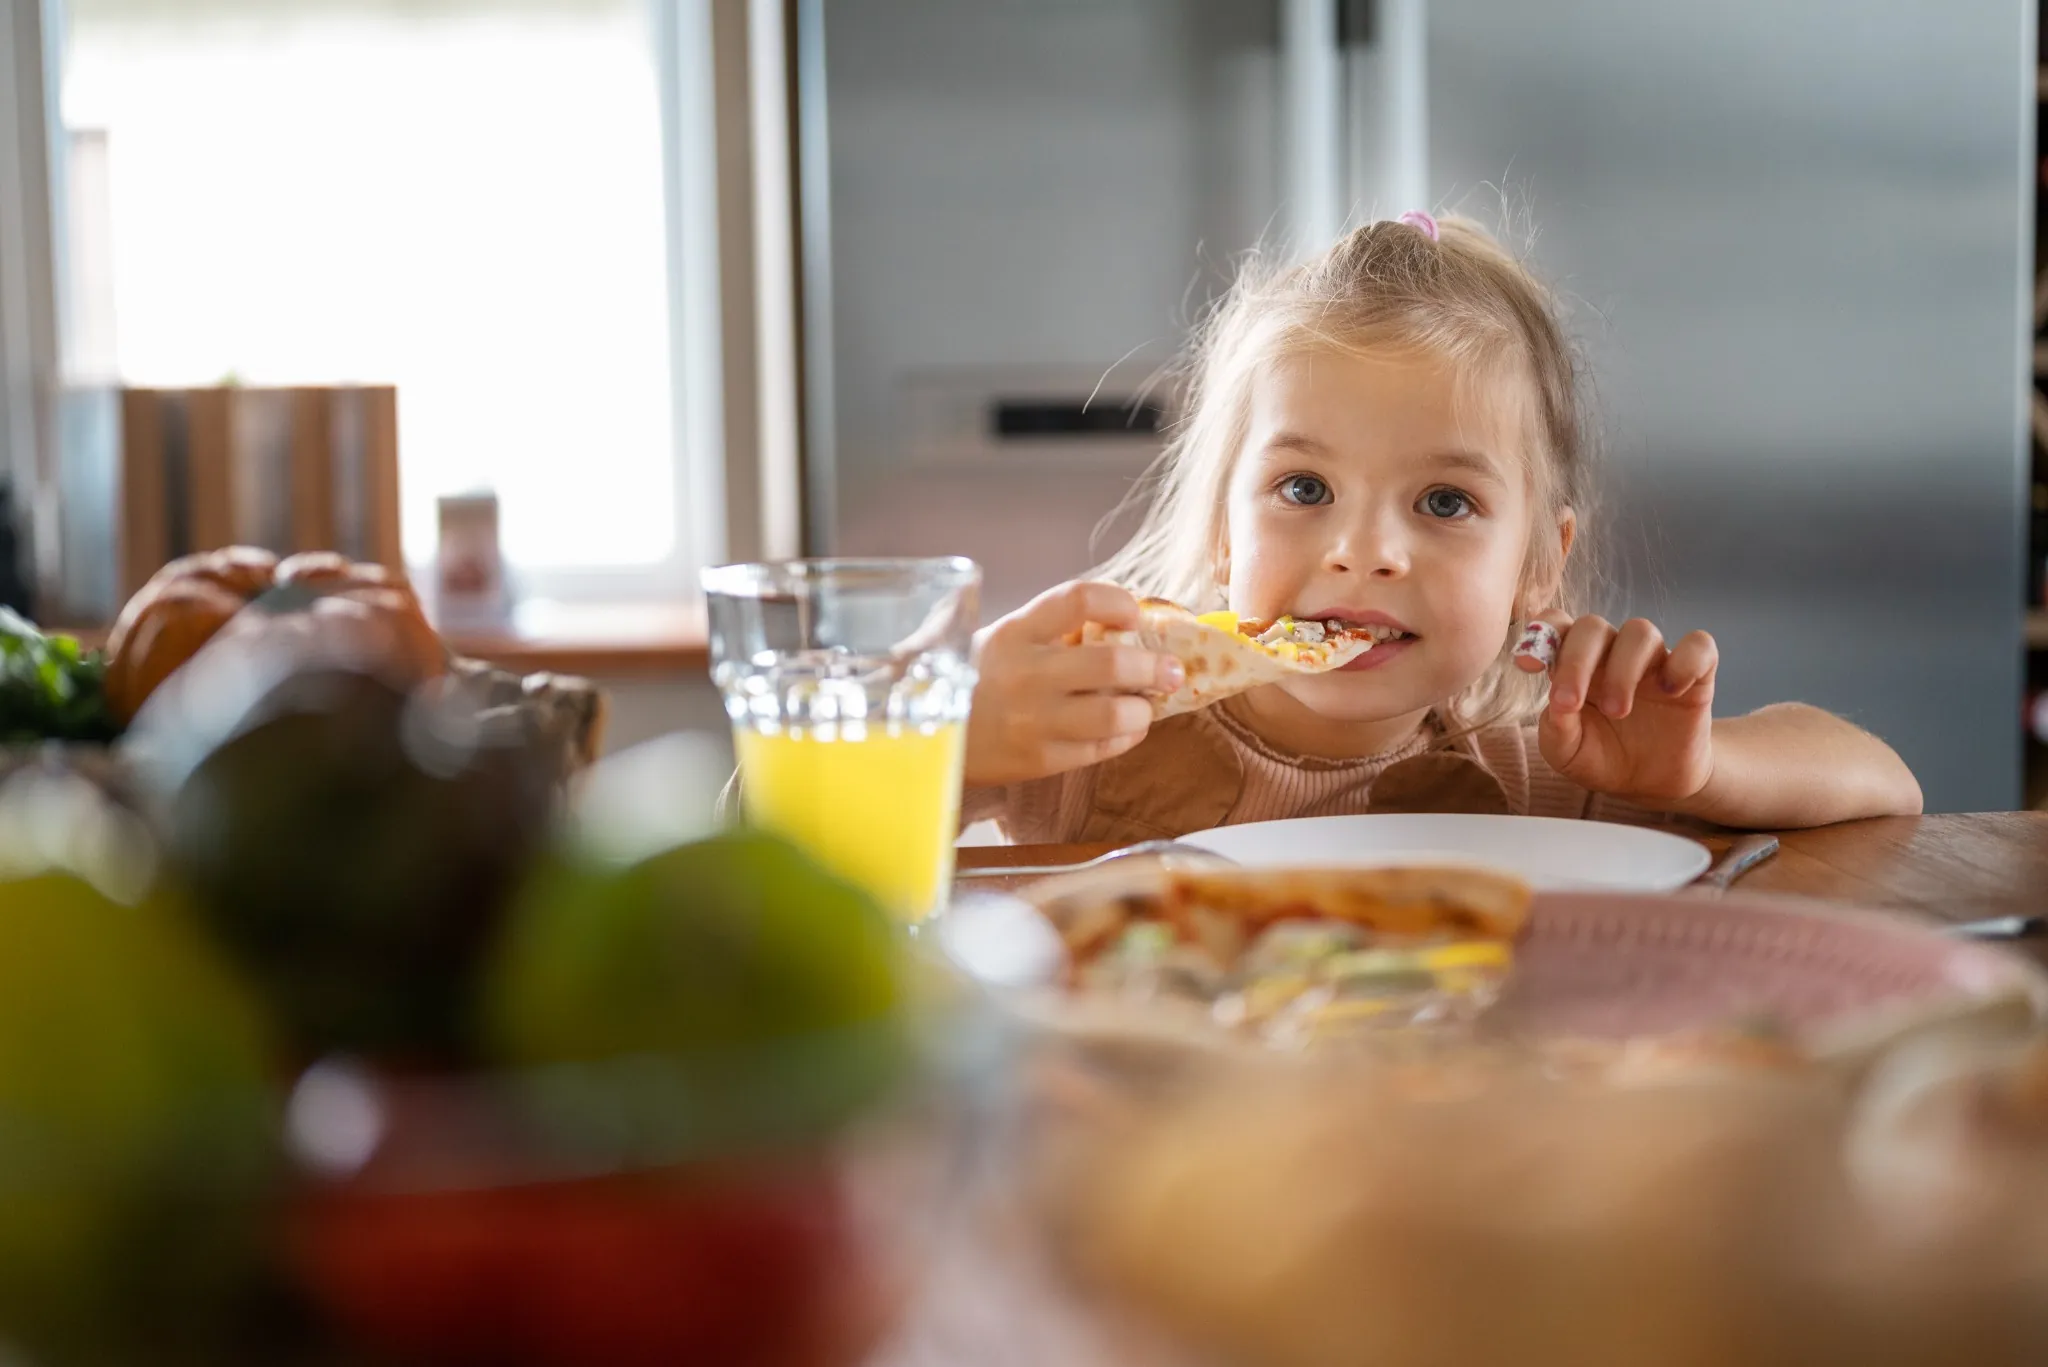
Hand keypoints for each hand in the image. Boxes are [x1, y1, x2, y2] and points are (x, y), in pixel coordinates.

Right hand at [964, 581, 1184, 786]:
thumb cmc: (980, 680)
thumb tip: (1127, 626)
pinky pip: (1103, 747)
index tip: (1133, 616)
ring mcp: (1034, 720)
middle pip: (1110, 662)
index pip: (1078, 599)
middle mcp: (1025, 673)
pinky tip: (1127, 727)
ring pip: (1114, 713)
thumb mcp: (1003, 640)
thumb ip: (1054, 630)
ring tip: (1146, 704)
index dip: (1118, 602)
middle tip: (1170, 669)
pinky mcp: (1041, 759)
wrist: (936, 736)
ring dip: (1143, 707)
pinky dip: (1127, 735)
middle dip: (1155, 665)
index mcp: (1015, 632)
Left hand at [1513, 612, 1718, 806]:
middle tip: (1569, 703)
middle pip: (1593, 626)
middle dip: (1576, 661)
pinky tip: (1673, 690)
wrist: (1651, 783)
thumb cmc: (1602, 758)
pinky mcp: (1695, 674)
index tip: (1528, 666)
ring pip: (1640, 631)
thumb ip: (1556, 729)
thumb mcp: (1567, 753)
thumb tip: (1557, 706)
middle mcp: (1612, 653)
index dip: (1541, 633)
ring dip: (1623, 669)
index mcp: (1575, 664)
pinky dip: (1686, 661)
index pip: (1557, 625)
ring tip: (1617, 711)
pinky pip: (1699, 646)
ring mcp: (1654, 660)